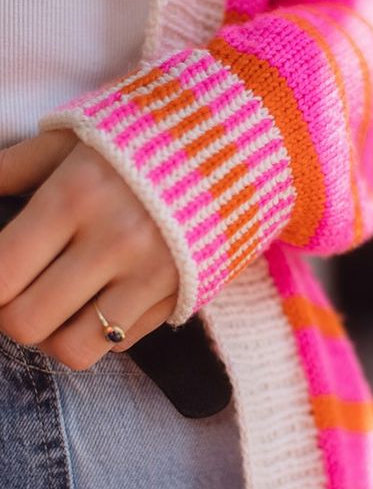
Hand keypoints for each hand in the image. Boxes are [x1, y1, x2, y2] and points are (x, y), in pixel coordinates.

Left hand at [0, 129, 177, 368]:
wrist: (233, 148)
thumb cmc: (143, 139)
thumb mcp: (73, 137)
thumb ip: (13, 168)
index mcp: (76, 196)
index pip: (2, 275)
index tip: (1, 276)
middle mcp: (114, 244)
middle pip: (28, 322)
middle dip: (15, 313)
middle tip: (25, 291)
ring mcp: (153, 277)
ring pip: (76, 350)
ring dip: (58, 335)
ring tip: (63, 307)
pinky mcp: (180, 296)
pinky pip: (123, 343)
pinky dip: (105, 330)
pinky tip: (108, 298)